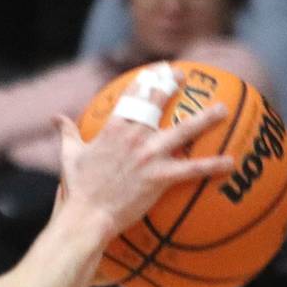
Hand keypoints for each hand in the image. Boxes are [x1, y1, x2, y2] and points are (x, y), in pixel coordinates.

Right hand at [53, 68, 234, 240]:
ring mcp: (149, 156)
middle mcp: (133, 137)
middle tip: (185, 75)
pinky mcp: (160, 176)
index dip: (145, 81)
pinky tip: (230, 163)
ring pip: (183, 131)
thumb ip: (67, 133)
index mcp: (112, 129)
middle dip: (171, 86)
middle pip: (157, 104)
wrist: (87, 214)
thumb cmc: (78, 187)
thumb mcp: (70, 155)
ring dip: (205, 119)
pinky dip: (212, 166)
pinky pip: (192, 169)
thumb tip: (55, 118)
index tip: (156, 71)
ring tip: (222, 109)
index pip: (131, 97)